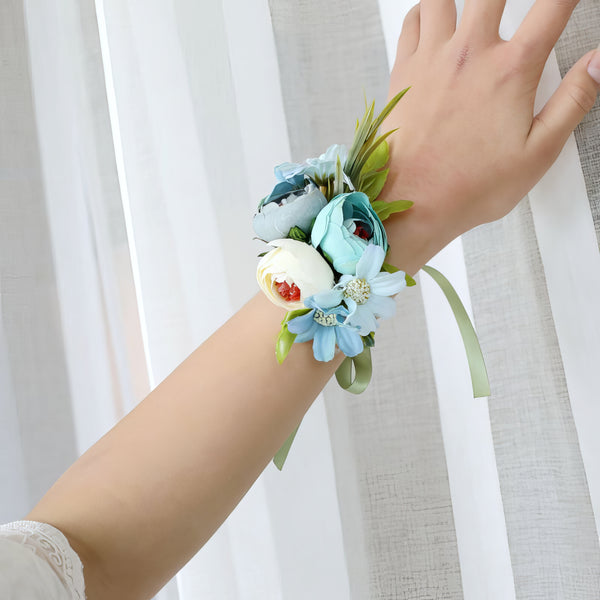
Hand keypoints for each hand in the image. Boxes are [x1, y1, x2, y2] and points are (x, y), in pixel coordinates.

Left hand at [381, 0, 599, 272]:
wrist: (413, 202)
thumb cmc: (470, 186)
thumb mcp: (538, 152)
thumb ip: (573, 101)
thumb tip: (598, 63)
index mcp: (511, 70)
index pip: (553, 5)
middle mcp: (470, 55)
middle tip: (515, 6)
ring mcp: (432, 60)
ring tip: (474, 8)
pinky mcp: (403, 74)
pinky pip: (413, 21)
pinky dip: (425, 10)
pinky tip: (435, 18)